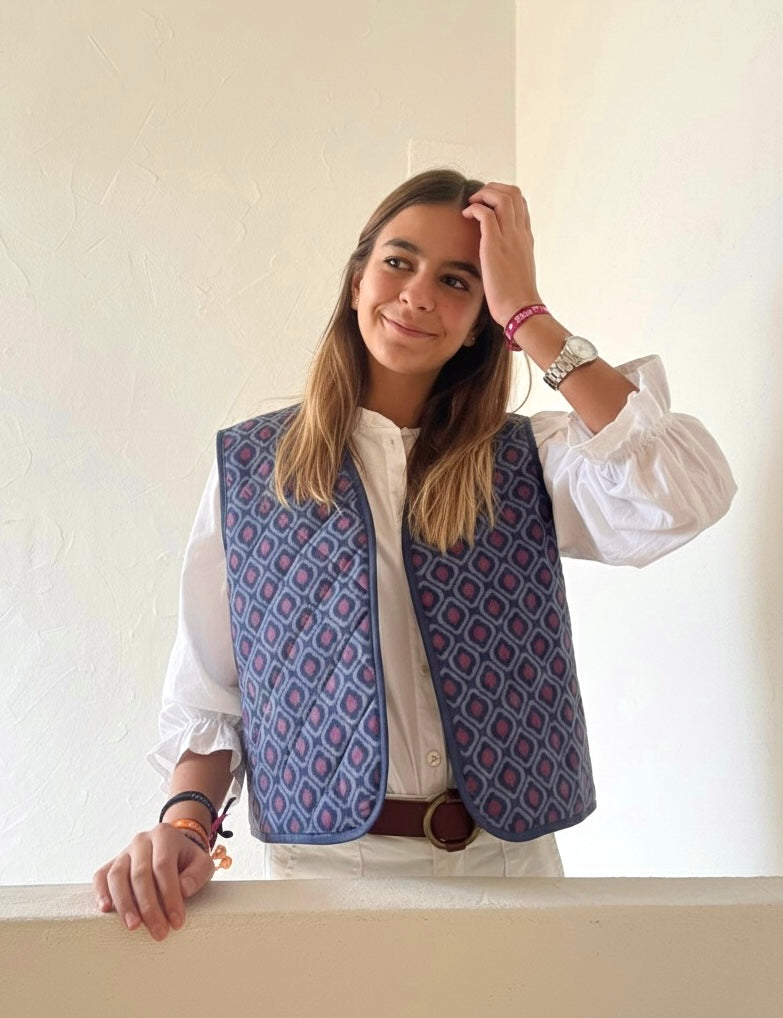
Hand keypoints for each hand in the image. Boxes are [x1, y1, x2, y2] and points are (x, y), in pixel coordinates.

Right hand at [93, 823, 214, 940]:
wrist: (172, 848)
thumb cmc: (187, 861)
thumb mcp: (202, 863)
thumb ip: (198, 873)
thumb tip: (184, 889)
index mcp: (164, 835)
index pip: (163, 866)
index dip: (170, 896)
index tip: (177, 922)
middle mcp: (141, 840)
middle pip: (140, 874)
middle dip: (149, 907)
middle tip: (159, 932)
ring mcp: (123, 852)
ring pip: (117, 876)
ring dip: (124, 903)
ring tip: (133, 926)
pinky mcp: (111, 864)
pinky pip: (101, 876)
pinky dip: (101, 892)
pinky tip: (106, 909)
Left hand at [461, 182, 541, 327]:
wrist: (520, 308)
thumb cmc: (515, 297)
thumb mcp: (516, 271)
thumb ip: (510, 258)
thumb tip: (497, 259)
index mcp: (526, 238)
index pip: (521, 204)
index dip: (504, 196)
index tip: (488, 203)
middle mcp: (520, 233)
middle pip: (514, 193)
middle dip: (493, 188)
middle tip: (478, 198)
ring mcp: (510, 237)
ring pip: (503, 197)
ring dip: (484, 193)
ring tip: (471, 202)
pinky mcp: (495, 244)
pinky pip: (486, 213)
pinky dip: (475, 207)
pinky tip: (466, 215)